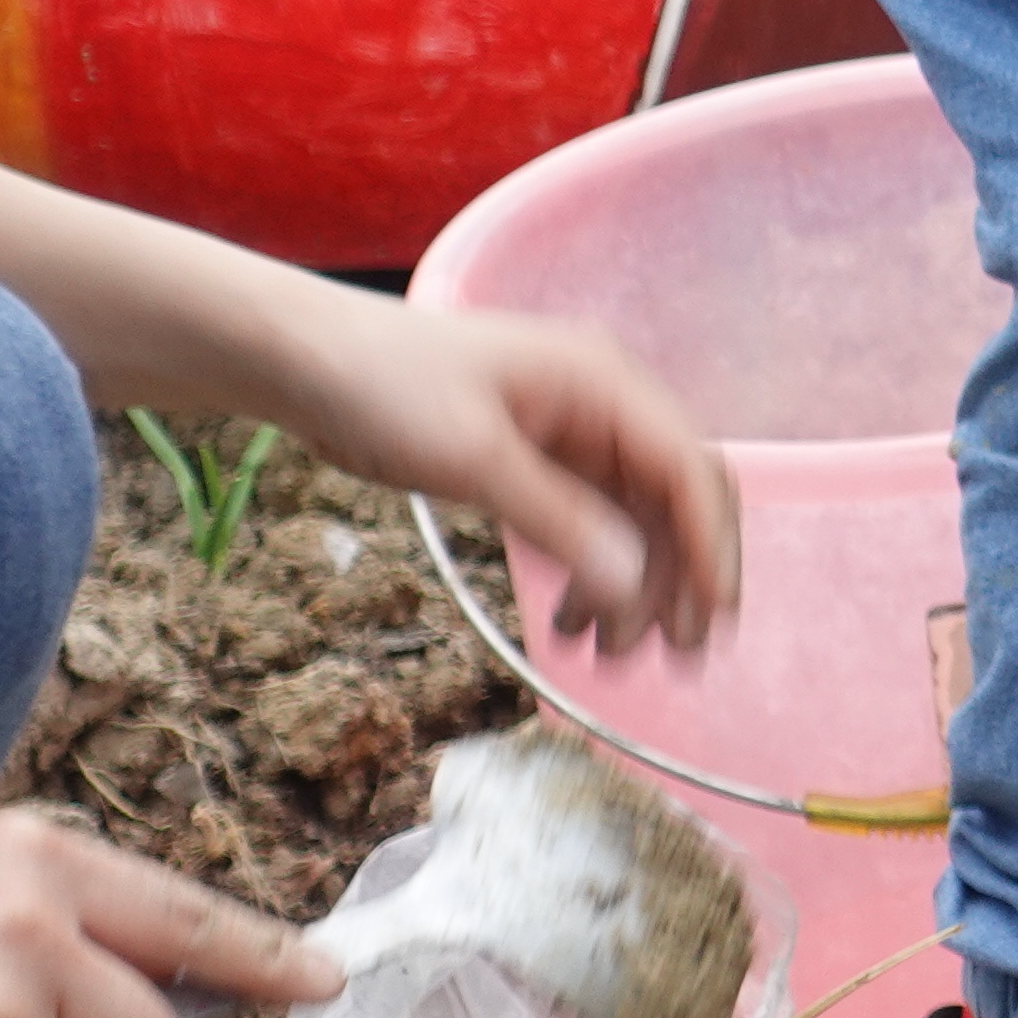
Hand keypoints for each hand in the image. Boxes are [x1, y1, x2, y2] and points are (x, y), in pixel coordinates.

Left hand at [268, 292, 742, 654]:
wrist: (306, 361)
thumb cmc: (386, 387)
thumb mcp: (472, 457)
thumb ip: (557, 520)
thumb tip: (633, 585)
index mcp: (606, 384)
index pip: (688, 468)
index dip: (709, 544)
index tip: (710, 618)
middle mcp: (605, 405)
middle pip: (675, 496)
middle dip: (680, 575)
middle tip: (674, 655)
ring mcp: (574, 433)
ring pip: (635, 518)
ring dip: (634, 586)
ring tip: (608, 654)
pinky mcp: (539, 461)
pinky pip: (589, 523)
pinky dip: (590, 573)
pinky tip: (572, 623)